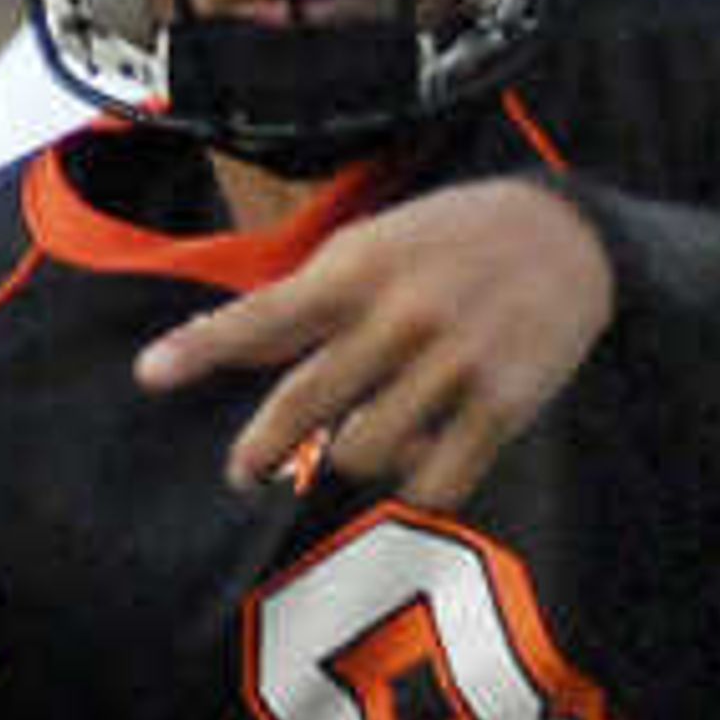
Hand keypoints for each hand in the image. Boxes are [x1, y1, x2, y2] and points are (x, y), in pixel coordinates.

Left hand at [136, 179, 613, 501]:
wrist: (570, 237)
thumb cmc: (449, 244)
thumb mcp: (374, 245)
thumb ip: (304, 299)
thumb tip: (220, 347)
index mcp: (360, 268)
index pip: (266, 314)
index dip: (204, 347)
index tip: (149, 374)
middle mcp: (402, 315)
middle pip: (305, 402)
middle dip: (260, 447)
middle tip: (242, 471)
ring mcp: (454, 362)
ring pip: (363, 453)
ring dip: (350, 457)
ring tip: (364, 435)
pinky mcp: (502, 406)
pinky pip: (434, 482)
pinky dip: (415, 481)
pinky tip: (420, 454)